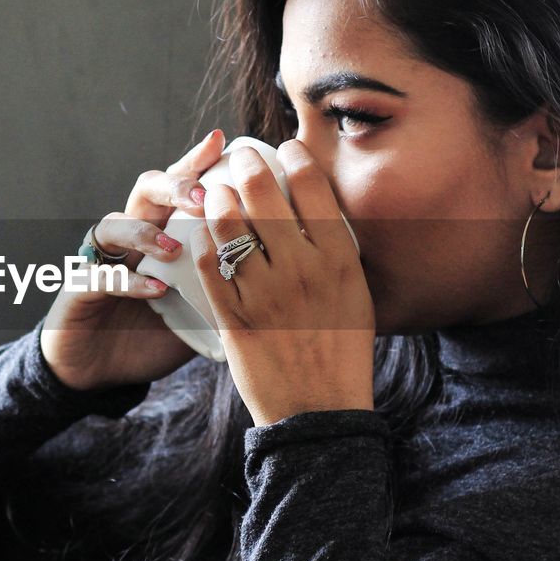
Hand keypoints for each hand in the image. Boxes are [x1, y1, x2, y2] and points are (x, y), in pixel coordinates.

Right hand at [40, 129, 225, 391]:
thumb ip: (232, 279)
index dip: (195, 161)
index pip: (177, 186)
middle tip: (203, 195)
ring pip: (113, 226)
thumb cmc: (157, 333)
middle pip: (145, 192)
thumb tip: (291, 266)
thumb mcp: (203, 305)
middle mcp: (128, 237)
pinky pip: (99, 277)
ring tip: (175, 246)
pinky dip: (127, 281)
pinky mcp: (78, 291)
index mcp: (159, 230)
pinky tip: (155, 290)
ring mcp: (101, 261)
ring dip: (145, 232)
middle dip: (173, 186)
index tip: (223, 143)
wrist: (102, 370)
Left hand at [185, 139, 375, 426]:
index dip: (294, 157)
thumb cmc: (342, 351)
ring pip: (229, 224)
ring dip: (219, 197)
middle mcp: (301, 270)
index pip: (312, 188)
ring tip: (217, 189)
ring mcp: (264, 293)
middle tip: (240, 157)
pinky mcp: (233, 317)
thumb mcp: (356, 294)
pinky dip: (203, 240)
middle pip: (265, 195)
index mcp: (338, 261)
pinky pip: (209, 265)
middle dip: (247, 164)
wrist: (319, 412)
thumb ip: (336, 251)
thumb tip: (318, 208)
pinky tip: (203, 230)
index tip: (285, 148)